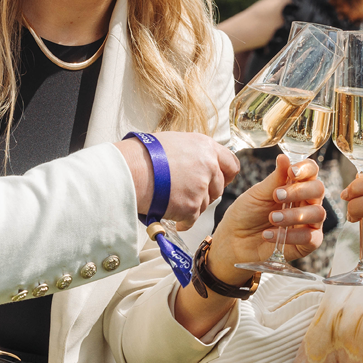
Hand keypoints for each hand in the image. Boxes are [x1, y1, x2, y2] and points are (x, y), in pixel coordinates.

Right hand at [116, 132, 240, 228]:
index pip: (231, 164)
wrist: (131, 170)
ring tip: (172, 201)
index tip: (221, 181)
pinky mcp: (191, 206)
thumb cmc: (144, 154)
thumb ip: (192, 152)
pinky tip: (173, 217)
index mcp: (205, 147)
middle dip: (206, 193)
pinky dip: (183, 221)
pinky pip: (192, 219)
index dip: (226, 175)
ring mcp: (201, 187)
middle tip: (189, 194)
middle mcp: (208, 166)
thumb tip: (194, 161)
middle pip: (218, 187)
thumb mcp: (174, 141)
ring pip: (205, 204)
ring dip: (192, 206)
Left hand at [207, 155, 325, 283]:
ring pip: (318, 213)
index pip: (311, 171)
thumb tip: (284, 157)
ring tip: (271, 218)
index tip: (291, 172)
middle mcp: (305, 202)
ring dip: (294, 215)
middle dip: (299, 191)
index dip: (305, 169)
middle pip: (319, 190)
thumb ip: (275, 179)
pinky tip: (269, 234)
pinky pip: (311, 237)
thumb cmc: (246, 214)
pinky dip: (291, 236)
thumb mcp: (258, 194)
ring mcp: (308, 223)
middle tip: (277, 196)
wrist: (234, 241)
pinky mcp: (306, 244)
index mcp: (295, 185)